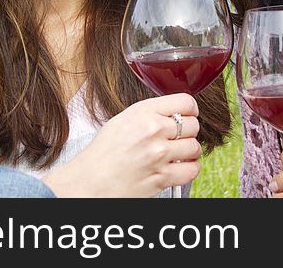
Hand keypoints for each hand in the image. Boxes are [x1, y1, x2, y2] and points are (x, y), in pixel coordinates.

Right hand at [42, 93, 200, 196]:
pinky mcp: (162, 177)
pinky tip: (178, 168)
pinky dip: (189, 170)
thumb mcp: (123, 120)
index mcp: (144, 112)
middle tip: (177, 139)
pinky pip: (192, 170)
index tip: (188, 115)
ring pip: (194, 147)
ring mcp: (159, 154)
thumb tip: (174, 113)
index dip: (190, 110)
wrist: (88, 181)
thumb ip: (150, 113)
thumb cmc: (102, 153)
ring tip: (176, 154)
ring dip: (188, 152)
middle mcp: (154, 130)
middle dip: (187, 132)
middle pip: (193, 125)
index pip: (185, 102)